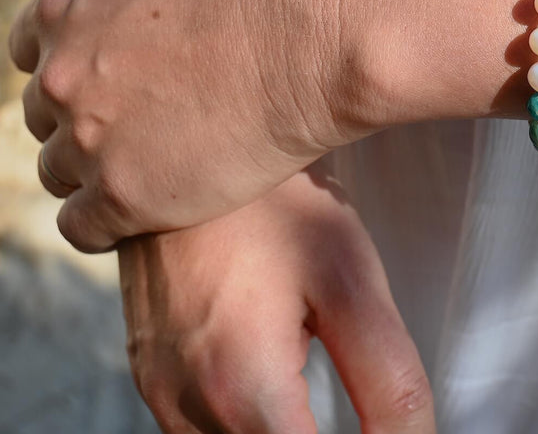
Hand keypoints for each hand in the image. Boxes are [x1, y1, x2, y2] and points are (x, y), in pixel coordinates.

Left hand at [0, 0, 365, 251]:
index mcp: (62, 8)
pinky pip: (82, 228)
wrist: (319, 29)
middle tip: (148, 120)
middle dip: (82, 117)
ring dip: (93, 171)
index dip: (76, 63)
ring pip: (58, 172)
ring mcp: (90, 140)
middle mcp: (61, 76)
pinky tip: (151, 205)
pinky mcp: (126, 198)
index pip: (32, 53)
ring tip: (155, 164)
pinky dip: (105, 222)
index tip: (126, 73)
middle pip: (43, 116)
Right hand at [118, 168, 434, 432]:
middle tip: (358, 395)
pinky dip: (246, 422)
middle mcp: (184, 405)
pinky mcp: (146, 369)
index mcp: (241, 392)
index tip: (384, 425)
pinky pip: (199, 428)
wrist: (189, 133)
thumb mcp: (352, 283)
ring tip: (314, 379)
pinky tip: (276, 375)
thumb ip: (391, 386)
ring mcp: (157, 389)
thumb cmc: (278, 202)